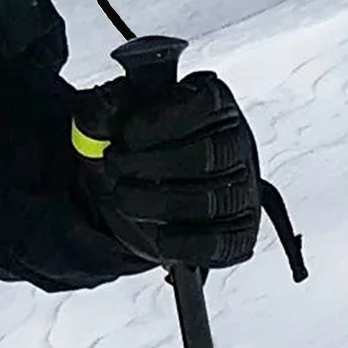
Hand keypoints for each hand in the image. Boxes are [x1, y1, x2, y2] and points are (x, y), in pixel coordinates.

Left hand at [72, 70, 260, 270]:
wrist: (137, 188)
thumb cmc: (137, 146)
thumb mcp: (115, 120)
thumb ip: (107, 108)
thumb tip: (105, 105)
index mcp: (213, 106)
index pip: (205, 103)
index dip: (160, 120)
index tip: (127, 134)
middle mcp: (235, 145)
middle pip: (205, 156)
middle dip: (148, 164)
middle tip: (114, 163)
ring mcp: (242, 190)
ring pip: (208, 200)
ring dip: (152, 201)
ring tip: (123, 194)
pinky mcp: (237, 232)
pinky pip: (218, 244)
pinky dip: (180, 243)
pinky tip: (156, 233)